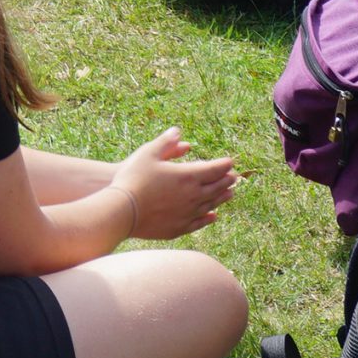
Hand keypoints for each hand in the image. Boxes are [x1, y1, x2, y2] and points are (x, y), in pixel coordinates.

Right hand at [110, 128, 239, 239]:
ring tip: (230, 194)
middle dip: (227, 181)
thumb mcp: (148, 153)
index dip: (224, 165)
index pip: (214, 169)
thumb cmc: (133, 178)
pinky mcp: (180, 227)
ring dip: (222, 198)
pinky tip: (212, 216)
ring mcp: (188, 213)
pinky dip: (209, 217)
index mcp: (188, 176)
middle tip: (234, 177)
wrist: (123, 210)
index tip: (230, 162)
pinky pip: (200, 222)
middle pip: (216, 187)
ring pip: (211, 205)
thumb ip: (166, 142)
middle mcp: (193, 195)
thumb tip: (177, 131)